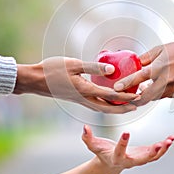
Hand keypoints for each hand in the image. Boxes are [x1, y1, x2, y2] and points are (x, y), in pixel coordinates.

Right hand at [13, 57, 137, 113]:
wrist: (35, 80)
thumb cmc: (52, 70)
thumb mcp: (74, 64)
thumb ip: (94, 67)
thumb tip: (113, 70)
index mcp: (85, 90)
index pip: (111, 95)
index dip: (126, 96)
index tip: (138, 96)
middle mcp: (84, 99)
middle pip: (109, 108)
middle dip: (124, 108)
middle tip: (137, 106)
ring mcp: (80, 100)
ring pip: (102, 109)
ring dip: (116, 108)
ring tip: (127, 105)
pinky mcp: (76, 98)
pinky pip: (95, 105)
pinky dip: (106, 105)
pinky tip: (109, 99)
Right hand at [82, 125, 173, 172]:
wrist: (111, 163)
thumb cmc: (102, 153)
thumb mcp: (94, 146)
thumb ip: (88, 138)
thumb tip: (84, 127)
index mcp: (117, 157)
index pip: (120, 151)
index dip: (123, 143)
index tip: (126, 132)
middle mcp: (129, 161)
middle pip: (142, 160)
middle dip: (151, 153)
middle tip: (159, 145)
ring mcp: (139, 159)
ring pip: (152, 158)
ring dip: (162, 150)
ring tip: (169, 140)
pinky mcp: (144, 155)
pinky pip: (156, 153)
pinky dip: (164, 147)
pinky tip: (171, 139)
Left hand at [114, 34, 173, 105]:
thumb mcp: (160, 49)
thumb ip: (145, 59)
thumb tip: (134, 64)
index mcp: (159, 67)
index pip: (138, 78)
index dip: (126, 84)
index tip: (116, 88)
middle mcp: (166, 81)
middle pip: (145, 97)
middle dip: (133, 99)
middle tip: (127, 97)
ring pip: (155, 97)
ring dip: (147, 95)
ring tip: (142, 88)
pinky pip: (165, 95)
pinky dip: (159, 92)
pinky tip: (159, 84)